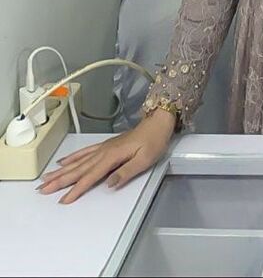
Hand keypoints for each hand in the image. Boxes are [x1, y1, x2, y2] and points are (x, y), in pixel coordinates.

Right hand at [36, 108, 175, 203]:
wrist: (157, 123)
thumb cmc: (153, 142)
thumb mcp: (144, 160)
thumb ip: (125, 173)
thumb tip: (109, 184)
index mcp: (112, 157)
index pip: (90, 177)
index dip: (76, 189)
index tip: (63, 199)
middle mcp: (104, 151)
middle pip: (78, 169)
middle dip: (60, 180)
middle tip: (43, 189)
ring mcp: (103, 147)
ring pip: (78, 161)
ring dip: (61, 170)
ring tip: (46, 178)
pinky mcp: (105, 145)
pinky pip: (84, 152)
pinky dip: (72, 157)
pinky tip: (63, 161)